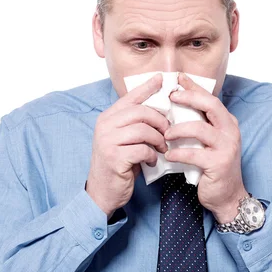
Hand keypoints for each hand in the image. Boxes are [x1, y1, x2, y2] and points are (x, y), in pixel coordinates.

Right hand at [86, 73, 170, 218]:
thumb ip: (135, 123)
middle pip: (141, 112)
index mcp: (107, 118)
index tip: (162, 79)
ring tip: (161, 149)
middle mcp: (105, 126)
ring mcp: (108, 142)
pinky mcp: (115, 158)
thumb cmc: (118, 164)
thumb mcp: (123, 139)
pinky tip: (151, 161)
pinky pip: (142, 149)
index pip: (130, 97)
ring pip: (143, 130)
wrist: (103, 192)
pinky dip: (152, 155)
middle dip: (160, 121)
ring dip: (158, 140)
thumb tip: (161, 109)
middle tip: (168, 133)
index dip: (147, 87)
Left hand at [164, 72, 247, 222]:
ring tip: (165, 134)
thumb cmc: (212, 166)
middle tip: (170, 96)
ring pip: (200, 128)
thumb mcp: (207, 142)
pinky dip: (178, 153)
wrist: (227, 196)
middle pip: (210, 105)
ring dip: (178, 129)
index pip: (210, 97)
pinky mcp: (219, 164)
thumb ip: (197, 125)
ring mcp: (226, 147)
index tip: (178, 78)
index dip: (194, 87)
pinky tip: (168, 155)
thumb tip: (173, 107)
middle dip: (189, 97)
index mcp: (227, 122)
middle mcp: (230, 130)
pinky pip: (194, 154)